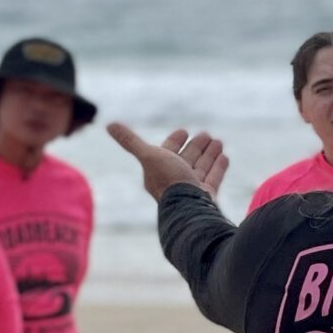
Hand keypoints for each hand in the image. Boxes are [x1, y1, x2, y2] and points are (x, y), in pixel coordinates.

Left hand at [106, 119, 228, 203]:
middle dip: (196, 146)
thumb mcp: (148, 156)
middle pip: (187, 158)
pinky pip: (213, 178)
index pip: (167, 152)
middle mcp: (175, 179)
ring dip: (209, 153)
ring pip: (201, 167)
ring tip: (218, 142)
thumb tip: (108, 124)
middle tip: (206, 135)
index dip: (174, 141)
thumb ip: (130, 140)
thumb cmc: (168, 181)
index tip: (184, 131)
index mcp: (159, 170)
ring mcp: (191, 188)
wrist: (187, 208)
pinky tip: (224, 156)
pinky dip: (218, 167)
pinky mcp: (206, 196)